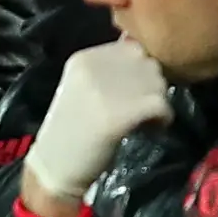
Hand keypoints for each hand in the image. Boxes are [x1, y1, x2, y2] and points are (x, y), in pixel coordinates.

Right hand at [22, 41, 170, 215]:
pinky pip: (161, 105)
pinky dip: (163, 118)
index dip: (139, 72)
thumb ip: (111, 69)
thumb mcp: (84, 87)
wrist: (55, 168)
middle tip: (139, 108)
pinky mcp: (117, 113)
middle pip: (148, 64)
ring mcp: (104, 89)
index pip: (133, 48)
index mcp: (83, 57)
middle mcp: (93, 66)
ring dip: (158, 102)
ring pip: (158, 83)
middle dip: (151, 86)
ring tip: (143, 119)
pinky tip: (150, 129)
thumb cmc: (72, 130)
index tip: (130, 94)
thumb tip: (151, 59)